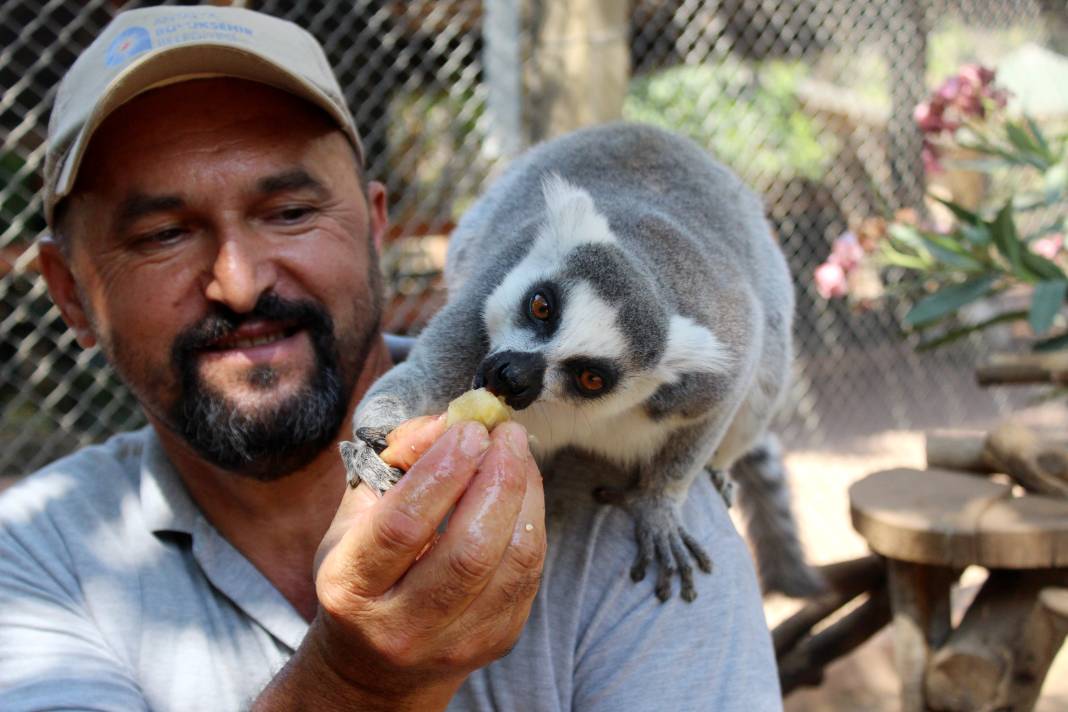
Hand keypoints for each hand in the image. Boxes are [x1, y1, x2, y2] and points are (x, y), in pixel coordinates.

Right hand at [303, 418, 544, 707]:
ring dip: (525, 495)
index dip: (443, 470)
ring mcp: (453, 642)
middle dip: (498, 479)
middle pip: (469, 550)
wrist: (375, 665)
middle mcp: (401, 625)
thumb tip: (448, 423)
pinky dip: (533, 522)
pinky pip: (529, 575)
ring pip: (512, 564)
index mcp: (352, 586)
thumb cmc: (364, 574)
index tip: (468, 429)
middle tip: (506, 434)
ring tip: (518, 454)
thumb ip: (396, 462)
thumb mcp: (357, 515)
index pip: (403, 525)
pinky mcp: (496, 642)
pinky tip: (523, 492)